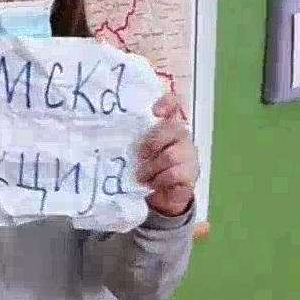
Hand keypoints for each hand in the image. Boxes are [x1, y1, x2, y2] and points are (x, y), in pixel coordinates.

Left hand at [138, 94, 198, 217]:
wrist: (162, 195)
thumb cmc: (146, 167)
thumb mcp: (135, 150)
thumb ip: (131, 138)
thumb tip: (107, 132)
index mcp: (167, 124)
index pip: (174, 103)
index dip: (167, 103)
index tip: (155, 112)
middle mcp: (182, 135)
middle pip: (173, 127)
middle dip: (152, 142)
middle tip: (139, 155)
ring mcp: (190, 154)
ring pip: (171, 154)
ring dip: (152, 167)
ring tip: (141, 175)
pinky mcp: (191, 174)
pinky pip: (175, 173)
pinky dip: (159, 179)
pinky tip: (153, 183)